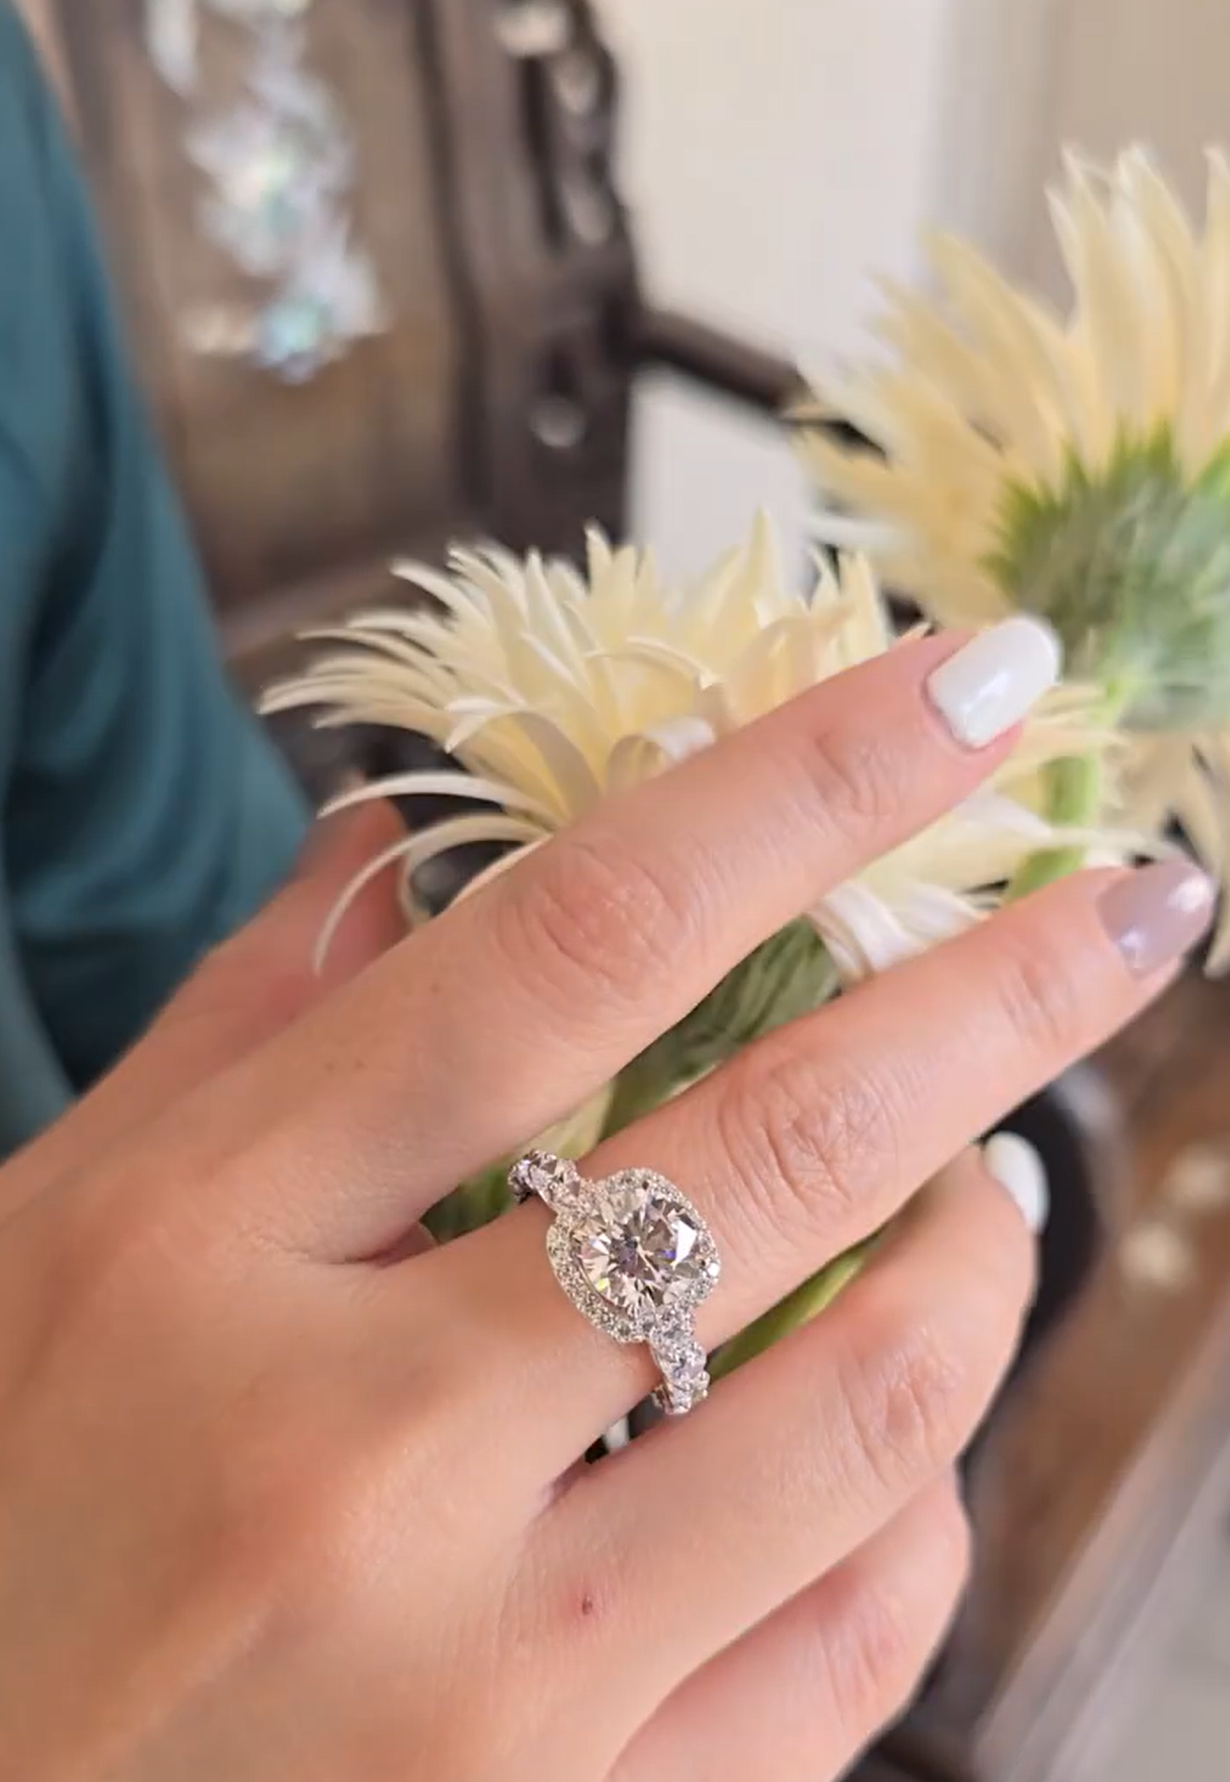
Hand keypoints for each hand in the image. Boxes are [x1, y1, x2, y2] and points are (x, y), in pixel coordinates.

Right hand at [0, 633, 1207, 1780]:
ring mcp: (483, 1678)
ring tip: (996, 1183)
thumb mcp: (42, 1242)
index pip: (570, 940)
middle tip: (1131, 905)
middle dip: (1001, 995)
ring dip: (984, 1254)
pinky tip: (900, 1431)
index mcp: (206, 1247)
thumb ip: (240, 1033)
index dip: (802, 782)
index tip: (970, 686)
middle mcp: (355, 1453)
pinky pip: (853, 1641)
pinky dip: (920, 1496)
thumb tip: (390, 852)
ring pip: (870, 1405)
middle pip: (776, 1151)